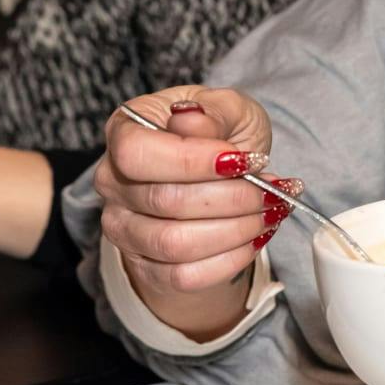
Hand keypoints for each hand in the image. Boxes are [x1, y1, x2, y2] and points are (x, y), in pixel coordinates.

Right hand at [93, 88, 296, 339]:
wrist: (224, 178)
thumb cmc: (223, 135)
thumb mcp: (231, 108)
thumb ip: (214, 113)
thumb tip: (190, 119)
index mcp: (125, 130)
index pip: (137, 153)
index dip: (191, 161)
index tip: (243, 161)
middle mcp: (112, 181)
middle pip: (164, 201)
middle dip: (231, 198)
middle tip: (272, 189)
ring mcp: (123, 227)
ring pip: (175, 244)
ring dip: (235, 230)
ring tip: (270, 212)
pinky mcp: (145, 265)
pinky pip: (184, 276)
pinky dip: (229, 259)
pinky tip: (255, 238)